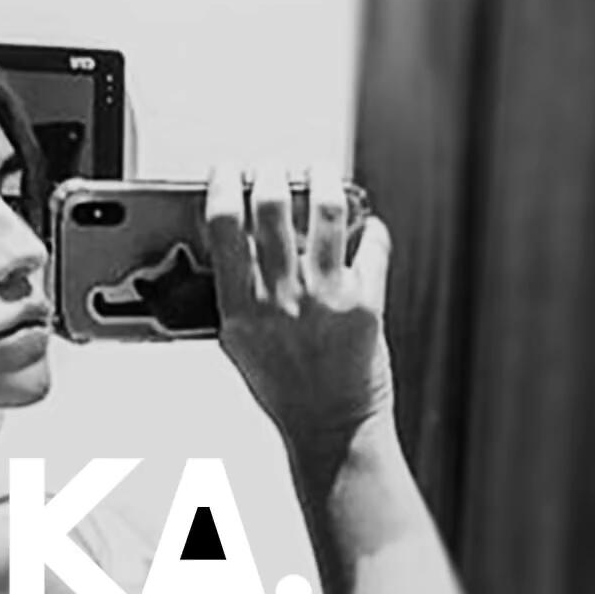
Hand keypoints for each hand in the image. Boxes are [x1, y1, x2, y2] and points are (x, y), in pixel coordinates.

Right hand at [201, 164, 395, 457]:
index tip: (226, 169)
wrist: (331, 427)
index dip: (223, 184)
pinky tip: (366, 225)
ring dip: (323, 180)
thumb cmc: (286, 390)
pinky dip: (370, 225)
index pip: (222, 225)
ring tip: (321, 173)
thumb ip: (236, 294)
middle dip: (270, 172)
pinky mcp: (366, 302)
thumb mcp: (240, 343)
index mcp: (239, 309)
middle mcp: (280, 298)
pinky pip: (372, 241)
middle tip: (274, 167)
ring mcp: (324, 298)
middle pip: (270, 206)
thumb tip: (237, 241)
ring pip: (325, 210)